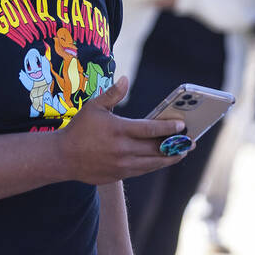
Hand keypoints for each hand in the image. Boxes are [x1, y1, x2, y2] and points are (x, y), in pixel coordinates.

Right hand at [59, 77, 191, 183]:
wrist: (62, 158)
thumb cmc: (79, 129)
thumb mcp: (94, 107)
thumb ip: (113, 94)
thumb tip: (125, 79)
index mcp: (119, 130)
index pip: (151, 129)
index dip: (169, 128)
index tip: (183, 125)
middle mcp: (123, 150)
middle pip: (157, 148)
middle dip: (176, 145)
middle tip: (192, 140)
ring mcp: (122, 165)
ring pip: (153, 163)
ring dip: (170, 157)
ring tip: (183, 152)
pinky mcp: (119, 175)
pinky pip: (143, 170)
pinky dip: (156, 164)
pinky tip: (163, 159)